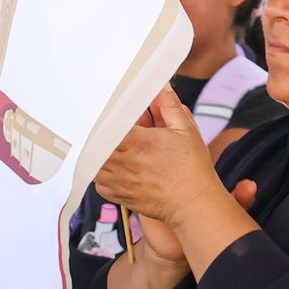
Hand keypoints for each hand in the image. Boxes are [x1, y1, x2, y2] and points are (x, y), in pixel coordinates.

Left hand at [93, 87, 221, 227]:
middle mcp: (123, 163)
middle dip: (100, 135)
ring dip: (98, 154)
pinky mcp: (119, 196)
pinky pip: (99, 183)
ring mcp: (119, 181)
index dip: (105, 118)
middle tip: (106, 128)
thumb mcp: (185, 129)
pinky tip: (113, 166)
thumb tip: (161, 85)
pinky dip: (102, 173)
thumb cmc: (192, 167)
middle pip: (95, 144)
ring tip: (108, 147)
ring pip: (93, 163)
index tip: (108, 113)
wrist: (194, 203)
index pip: (107, 125)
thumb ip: (169, 105)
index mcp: (137, 142)